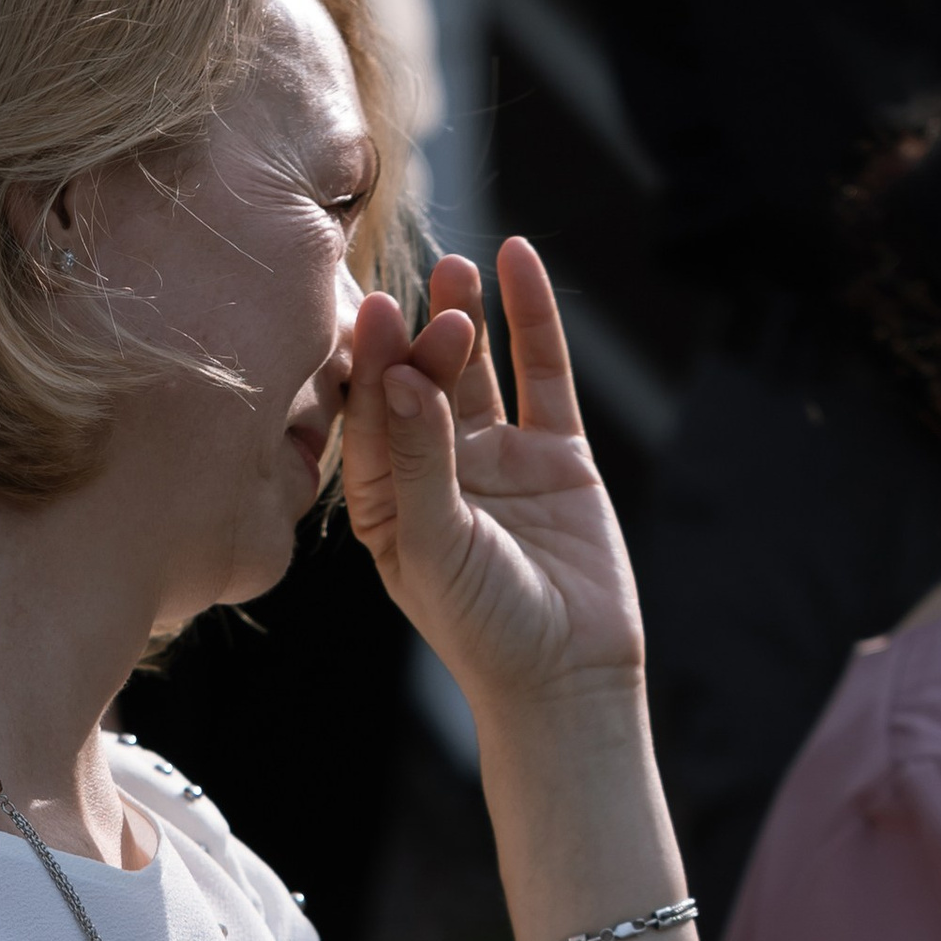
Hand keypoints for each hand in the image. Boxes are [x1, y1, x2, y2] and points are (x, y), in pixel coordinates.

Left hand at [341, 240, 643, 715]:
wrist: (570, 678)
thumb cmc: (487, 631)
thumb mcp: (438, 547)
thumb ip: (419, 462)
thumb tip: (402, 378)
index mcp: (383, 499)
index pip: (369, 417)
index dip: (370, 365)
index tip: (370, 312)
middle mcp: (433, 470)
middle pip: (420, 384)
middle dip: (423, 342)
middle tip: (436, 305)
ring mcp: (496, 458)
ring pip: (474, 371)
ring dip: (464, 318)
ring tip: (460, 269)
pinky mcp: (555, 454)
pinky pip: (541, 375)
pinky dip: (531, 320)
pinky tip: (520, 262)